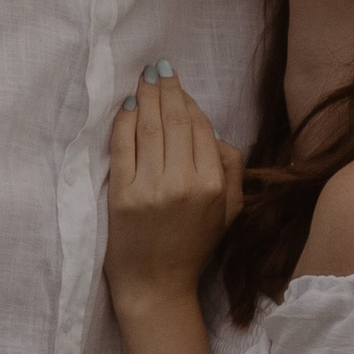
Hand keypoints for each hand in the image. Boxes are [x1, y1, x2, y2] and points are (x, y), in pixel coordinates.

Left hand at [105, 63, 243, 312]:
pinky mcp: (122, 196)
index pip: (201, 129)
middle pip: (175, 122)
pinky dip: (122, 122)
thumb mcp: (229, 213)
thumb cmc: (192, 247)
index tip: (178, 85)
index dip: (188, 102)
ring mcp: (151, 188)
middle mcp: (184, 183)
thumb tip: (217, 133)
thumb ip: (231, 171)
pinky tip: (124, 105)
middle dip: (167, 90)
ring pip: (149, 128)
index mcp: (213, 185)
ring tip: (144, 79)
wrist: (156, 286)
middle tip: (160, 67)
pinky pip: (122, 147)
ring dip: (145, 97)